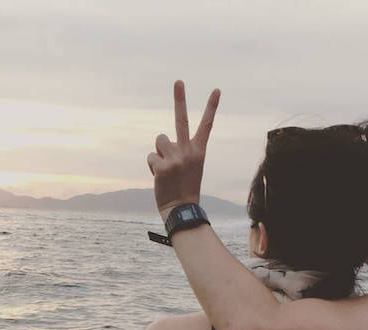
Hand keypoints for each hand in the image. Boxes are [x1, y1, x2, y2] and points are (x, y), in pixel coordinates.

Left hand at [147, 80, 219, 221]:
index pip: (207, 126)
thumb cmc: (184, 188)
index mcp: (199, 152)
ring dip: (159, 152)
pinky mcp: (162, 166)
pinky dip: (152, 166)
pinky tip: (160, 177)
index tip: (216, 90)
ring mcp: (175, 158)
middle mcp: (188, 152)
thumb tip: (162, 141)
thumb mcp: (189, 167)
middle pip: (182, 120)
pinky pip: (151, 156)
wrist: (182, 210)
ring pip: (159, 141)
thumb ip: (180, 150)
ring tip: (166, 168)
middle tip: (178, 81)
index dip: (212, 107)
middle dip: (180, 98)